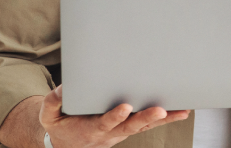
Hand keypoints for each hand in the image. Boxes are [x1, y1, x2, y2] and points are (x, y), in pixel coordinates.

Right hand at [39, 85, 189, 147]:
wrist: (67, 143)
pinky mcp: (129, 128)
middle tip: (161, 110)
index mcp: (91, 128)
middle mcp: (110, 131)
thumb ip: (53, 102)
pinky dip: (166, 119)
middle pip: (131, 126)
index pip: (104, 122)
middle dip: (146, 118)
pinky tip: (182, 111)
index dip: (115, 116)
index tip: (124, 107)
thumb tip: (63, 88)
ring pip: (144, 126)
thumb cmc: (60, 125)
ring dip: (164, 120)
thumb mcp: (49, 115)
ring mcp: (121, 131)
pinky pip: (149, 125)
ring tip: (181, 111)